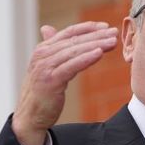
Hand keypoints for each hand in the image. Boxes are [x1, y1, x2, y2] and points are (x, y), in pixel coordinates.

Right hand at [12, 22, 117, 144]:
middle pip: (74, 40)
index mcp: (43, 50)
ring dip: (96, 45)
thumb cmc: (41, 93)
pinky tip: (99, 53)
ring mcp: (45, 67)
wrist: (29, 117)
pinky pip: (72, 66)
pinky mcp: (51, 81)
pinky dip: (86, 58)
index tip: (105, 27)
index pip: (68, 33)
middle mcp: (43, 55)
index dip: (87, 28)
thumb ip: (51, 49)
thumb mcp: (46, 67)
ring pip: (75, 51)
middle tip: (114, 32)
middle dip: (96, 35)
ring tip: (112, 42)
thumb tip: (47, 29)